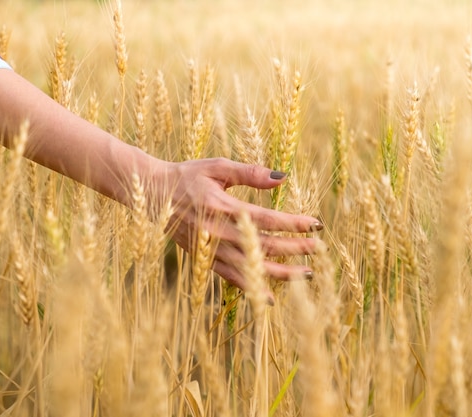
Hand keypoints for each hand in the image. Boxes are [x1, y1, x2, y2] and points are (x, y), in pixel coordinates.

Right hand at [157, 157, 321, 289]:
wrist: (152, 195)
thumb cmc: (187, 176)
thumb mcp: (217, 167)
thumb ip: (250, 173)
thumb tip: (282, 177)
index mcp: (222, 206)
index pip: (266, 219)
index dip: (292, 224)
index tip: (315, 225)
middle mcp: (217, 232)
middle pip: (262, 246)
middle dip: (293, 249)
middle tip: (318, 249)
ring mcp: (210, 249)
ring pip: (249, 267)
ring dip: (279, 273)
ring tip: (305, 275)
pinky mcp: (204, 260)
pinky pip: (230, 278)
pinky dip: (250, 288)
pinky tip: (270, 297)